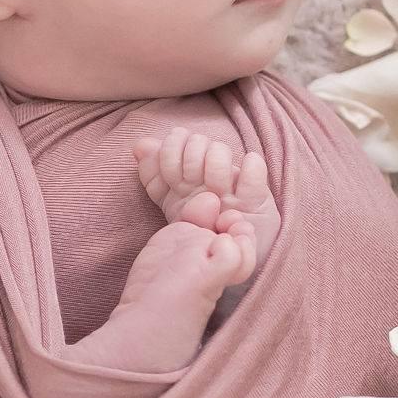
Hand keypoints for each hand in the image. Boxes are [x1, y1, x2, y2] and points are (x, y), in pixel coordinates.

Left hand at [130, 129, 281, 275]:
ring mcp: (234, 181)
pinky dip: (248, 168)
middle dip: (189, 162)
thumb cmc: (197, 230)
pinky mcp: (257, 195)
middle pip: (197, 141)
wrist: (224, 258)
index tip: (173, 178)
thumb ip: (153, 174)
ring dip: (213, 169)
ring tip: (217, 192)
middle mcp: (211, 169)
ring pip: (220, 151)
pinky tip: (237, 188)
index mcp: (188, 167)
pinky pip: (254, 166)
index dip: (169, 153)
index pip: (176, 140)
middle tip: (194, 185)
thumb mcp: (169, 204)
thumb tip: (139, 145)